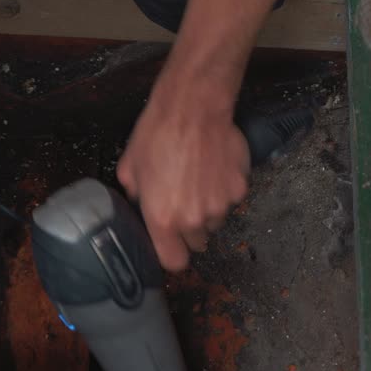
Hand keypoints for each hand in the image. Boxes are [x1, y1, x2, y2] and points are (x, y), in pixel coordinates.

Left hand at [117, 80, 249, 270]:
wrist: (193, 108)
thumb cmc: (157, 135)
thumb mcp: (130, 168)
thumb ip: (136, 195)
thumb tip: (140, 202)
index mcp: (163, 219)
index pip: (174, 262)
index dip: (172, 253)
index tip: (170, 242)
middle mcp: (194, 219)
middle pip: (197, 243)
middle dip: (190, 229)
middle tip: (183, 203)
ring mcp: (221, 205)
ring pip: (215, 222)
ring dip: (208, 210)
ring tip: (199, 181)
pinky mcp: (240, 189)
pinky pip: (232, 200)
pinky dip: (225, 190)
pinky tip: (214, 168)